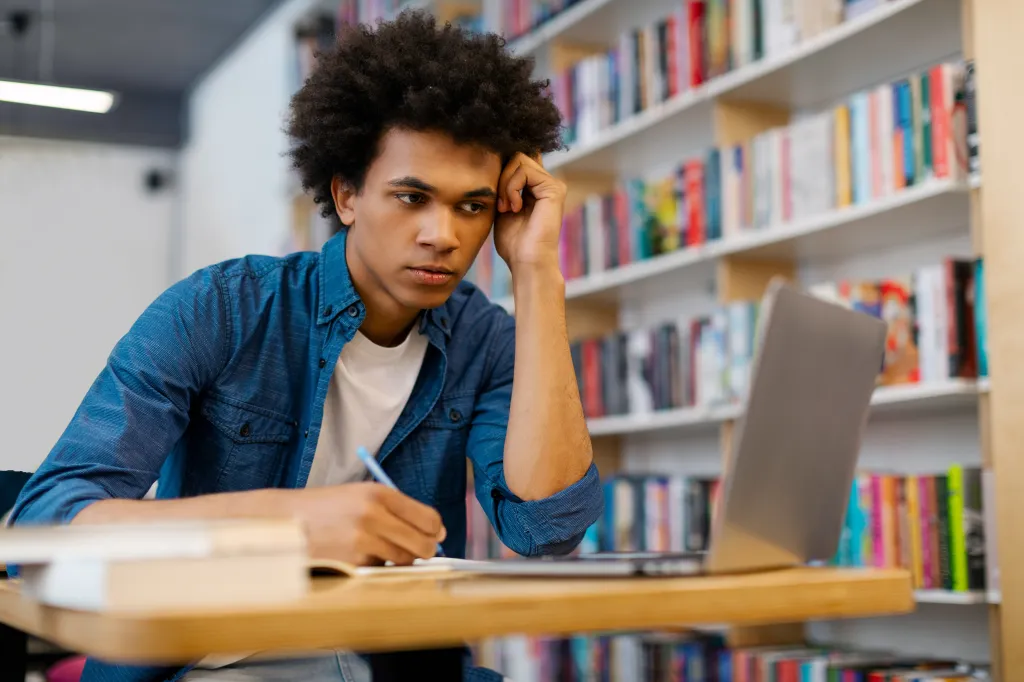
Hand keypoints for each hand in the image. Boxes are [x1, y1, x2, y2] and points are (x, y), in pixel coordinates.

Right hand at [284, 483, 445, 565]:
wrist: (286, 520)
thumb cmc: (327, 508)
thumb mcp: (361, 495)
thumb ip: (397, 508)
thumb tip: (436, 531)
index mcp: (380, 493)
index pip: (429, 518)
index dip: (436, 530)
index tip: (435, 535)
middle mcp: (374, 515)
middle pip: (423, 544)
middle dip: (425, 550)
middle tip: (418, 550)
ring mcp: (363, 540)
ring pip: (404, 560)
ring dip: (400, 559)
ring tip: (380, 548)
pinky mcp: (352, 562)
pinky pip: (381, 569)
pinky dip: (377, 566)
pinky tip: (359, 554)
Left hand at [493, 152, 566, 271]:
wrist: (526, 261)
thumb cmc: (513, 242)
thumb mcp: (502, 207)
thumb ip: (502, 186)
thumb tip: (492, 160)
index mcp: (535, 187)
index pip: (517, 159)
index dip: (501, 167)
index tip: (493, 191)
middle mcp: (546, 183)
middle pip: (516, 156)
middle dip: (501, 177)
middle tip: (500, 205)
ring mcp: (552, 184)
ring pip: (518, 159)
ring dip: (505, 184)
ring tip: (505, 207)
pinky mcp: (554, 188)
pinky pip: (524, 170)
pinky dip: (511, 188)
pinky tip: (514, 207)